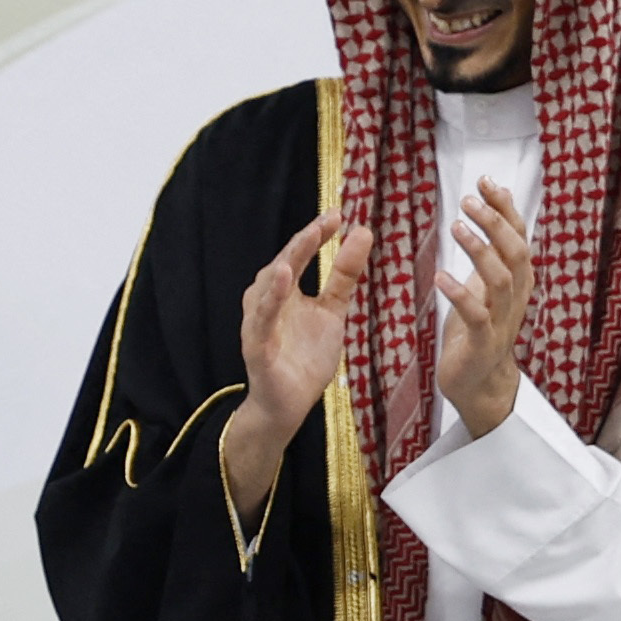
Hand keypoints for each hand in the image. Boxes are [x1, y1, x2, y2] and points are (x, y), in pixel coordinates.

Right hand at [220, 214, 375, 518]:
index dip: (316, 234)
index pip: (299, 255)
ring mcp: (260, 324)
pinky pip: (263, 319)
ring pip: (269, 287)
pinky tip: (283, 277)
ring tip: (306, 239)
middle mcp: (267, 302)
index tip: (339, 215)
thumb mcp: (333, 312)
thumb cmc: (304, 358)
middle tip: (328, 221)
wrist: (287, 406)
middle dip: (305, 241)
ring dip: (287, 261)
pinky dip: (271, 298)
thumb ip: (344, 275)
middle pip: (284, 263)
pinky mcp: (257, 347)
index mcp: (285, 292)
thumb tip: (363, 233)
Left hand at [435, 179, 532, 437]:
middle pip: (517, 253)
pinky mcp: (482, 342)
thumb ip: (494, 249)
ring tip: (456, 228)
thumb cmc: (480, 328)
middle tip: (469, 201)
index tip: (485, 181)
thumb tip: (498, 205)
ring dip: (480, 252)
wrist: (479, 382)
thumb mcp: (488, 284)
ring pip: (501, 280)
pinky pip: (476, 315)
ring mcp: (502, 320)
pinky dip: (460, 294)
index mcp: (518, 280)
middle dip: (496, 223)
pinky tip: (440, 276)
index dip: (506, 208)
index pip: (519, 236)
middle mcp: (516, 297)